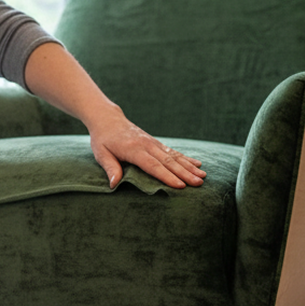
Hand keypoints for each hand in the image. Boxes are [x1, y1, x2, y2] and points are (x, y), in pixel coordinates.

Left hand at [87, 111, 204, 189]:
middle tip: (198, 183)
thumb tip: (114, 184)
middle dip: (185, 173)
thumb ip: (110, 168)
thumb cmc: (103, 140)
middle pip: (168, 161)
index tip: (180, 185)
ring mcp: (153, 143)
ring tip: (203, 176)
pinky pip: (173, 151)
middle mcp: (147, 145)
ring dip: (189, 167)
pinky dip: (186, 158)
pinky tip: (198, 164)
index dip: (167, 176)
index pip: (153, 165)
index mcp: (134, 149)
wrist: (108, 120)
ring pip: (174, 156)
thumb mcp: (101, 154)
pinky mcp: (156, 143)